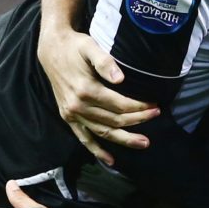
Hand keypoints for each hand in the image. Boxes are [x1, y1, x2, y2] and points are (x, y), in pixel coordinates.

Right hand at [37, 25, 158, 165]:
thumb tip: (121, 79)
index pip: (119, 105)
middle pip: (113, 120)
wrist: (52, 50)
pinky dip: (97, 150)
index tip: (155, 105)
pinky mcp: (68, 117)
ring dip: (123, 139)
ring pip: (102, 132)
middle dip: (137, 120)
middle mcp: (77, 106)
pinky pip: (83, 138)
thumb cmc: (75, 47)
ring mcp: (72, 114)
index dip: (138, 107)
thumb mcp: (90, 47)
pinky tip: (110, 160)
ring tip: (143, 143)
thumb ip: (105, 62)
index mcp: (85, 90)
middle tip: (156, 115)